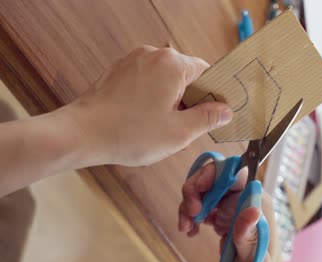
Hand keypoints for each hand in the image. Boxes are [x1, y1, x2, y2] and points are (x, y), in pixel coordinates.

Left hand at [62, 46, 232, 165]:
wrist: (82, 133)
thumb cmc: (130, 133)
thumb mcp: (180, 132)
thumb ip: (208, 118)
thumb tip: (226, 110)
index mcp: (172, 65)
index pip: (206, 72)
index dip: (213, 94)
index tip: (212, 114)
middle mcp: (153, 55)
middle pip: (185, 75)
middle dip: (189, 99)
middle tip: (183, 125)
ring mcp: (132, 60)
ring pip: (164, 78)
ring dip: (169, 99)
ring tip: (159, 124)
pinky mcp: (118, 70)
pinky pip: (145, 80)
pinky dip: (151, 96)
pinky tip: (143, 118)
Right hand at [178, 163, 277, 261]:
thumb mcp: (254, 255)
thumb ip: (250, 234)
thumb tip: (253, 211)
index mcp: (256, 201)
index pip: (235, 172)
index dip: (213, 173)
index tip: (198, 188)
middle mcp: (244, 198)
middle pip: (215, 178)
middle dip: (195, 191)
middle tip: (189, 213)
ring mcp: (232, 205)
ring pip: (205, 191)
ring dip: (189, 205)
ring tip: (185, 227)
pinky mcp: (223, 215)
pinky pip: (202, 205)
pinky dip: (191, 215)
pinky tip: (191, 231)